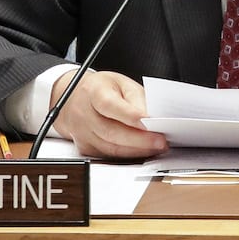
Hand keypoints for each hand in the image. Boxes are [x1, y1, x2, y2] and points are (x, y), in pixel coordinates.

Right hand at [51, 70, 167, 158]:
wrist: (77, 99)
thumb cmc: (103, 89)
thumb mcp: (122, 84)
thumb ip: (138, 99)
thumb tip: (153, 117)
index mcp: (93, 91)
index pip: (109, 105)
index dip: (130, 116)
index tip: (150, 122)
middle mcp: (84, 113)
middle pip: (111, 131)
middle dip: (139, 139)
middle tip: (161, 141)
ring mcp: (82, 133)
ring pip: (111, 148)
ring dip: (137, 150)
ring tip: (157, 147)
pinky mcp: (85, 148)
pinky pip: (109, 156)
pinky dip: (129, 155)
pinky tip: (143, 152)